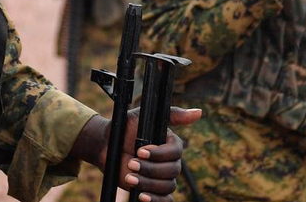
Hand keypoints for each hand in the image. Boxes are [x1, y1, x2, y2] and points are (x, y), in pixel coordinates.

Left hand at [71, 106, 202, 201]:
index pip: (175, 152)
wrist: (106, 146)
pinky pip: (166, 200)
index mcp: (170, 144)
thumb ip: (172, 114)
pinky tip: (142, 196)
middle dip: (150, 168)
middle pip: (172, 171)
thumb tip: (199, 112)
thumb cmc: (124, 129)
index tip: (140, 151)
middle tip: (131, 163)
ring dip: (148, 183)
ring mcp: (163, 177)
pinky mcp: (155, 191)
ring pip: (167, 186)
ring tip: (129, 177)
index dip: (159, 154)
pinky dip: (156, 200)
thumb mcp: (142, 115)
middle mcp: (169, 161)